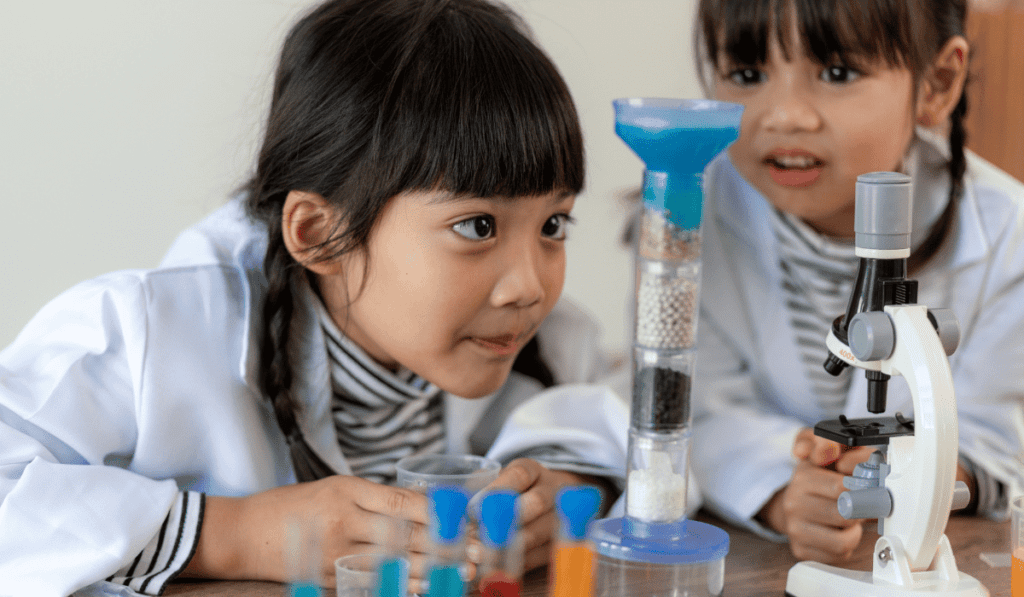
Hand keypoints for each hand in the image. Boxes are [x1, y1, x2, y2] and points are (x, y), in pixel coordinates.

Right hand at [185, 475, 445, 587]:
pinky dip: (403, 585)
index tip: (468, 520)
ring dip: (433, 569)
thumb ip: (373, 497)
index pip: (403, 502)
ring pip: (396, 562)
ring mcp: (338, 552)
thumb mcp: (333, 488)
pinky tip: (426, 588)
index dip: (439, 513)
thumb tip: (420, 505)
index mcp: (348, 491)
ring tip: (464, 573)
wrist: (242, 533)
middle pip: (406, 534)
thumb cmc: (291, 506)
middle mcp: (345, 521)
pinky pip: (375, 581)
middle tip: (480, 551)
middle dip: (446, 544)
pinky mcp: (332, 577)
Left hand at [472, 458, 596, 572]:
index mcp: (533, 470)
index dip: (496, 491)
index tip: (472, 509)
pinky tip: (489, 569)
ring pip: (539, 533)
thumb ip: (476, 491)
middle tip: (476, 532)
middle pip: (537, 502)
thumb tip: (460, 513)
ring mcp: (558, 519)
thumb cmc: (508, 491)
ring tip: (475, 555)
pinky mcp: (556, 544)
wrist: (545, 501)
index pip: (519, 475)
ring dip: (506, 547)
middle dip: (506, 521)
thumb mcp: (493, 480)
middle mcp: (552, 491)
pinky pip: (538, 556)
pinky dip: (512, 565)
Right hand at [757, 428, 873, 562]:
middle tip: (863, 503)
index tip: (868, 485)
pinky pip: (838, 554)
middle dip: (860, 510)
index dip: (863, 487)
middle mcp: (794, 504)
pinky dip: (845, 545)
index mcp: (802, 477)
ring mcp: (796, 529)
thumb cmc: (818, 476)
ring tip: (850, 518)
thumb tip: (825, 451)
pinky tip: (840, 532)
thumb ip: (828, 440)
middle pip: (847, 515)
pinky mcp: (802, 551)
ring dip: (854, 530)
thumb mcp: (822, 448)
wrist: (795, 502)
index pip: (843, 487)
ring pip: (844, 539)